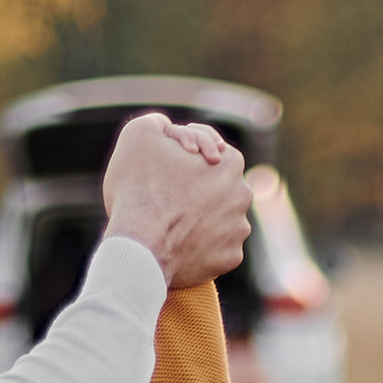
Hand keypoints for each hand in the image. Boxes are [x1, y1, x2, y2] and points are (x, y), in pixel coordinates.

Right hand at [102, 112, 253, 288]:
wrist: (140, 247)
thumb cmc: (139, 187)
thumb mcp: (139, 134)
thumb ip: (157, 124)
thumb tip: (165, 127)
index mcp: (229, 161)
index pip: (210, 153)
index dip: (184, 158)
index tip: (165, 168)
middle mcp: (243, 194)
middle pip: (217, 188)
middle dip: (197, 189)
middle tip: (166, 197)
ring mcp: (238, 229)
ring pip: (220, 220)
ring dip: (202, 220)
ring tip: (171, 224)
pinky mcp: (230, 258)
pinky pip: (217, 250)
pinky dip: (201, 248)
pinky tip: (179, 246)